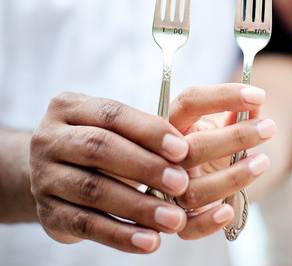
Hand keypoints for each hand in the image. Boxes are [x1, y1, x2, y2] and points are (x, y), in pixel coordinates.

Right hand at [30, 92, 191, 253]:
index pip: (112, 114)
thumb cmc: (102, 148)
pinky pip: (86, 225)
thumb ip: (145, 137)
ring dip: (138, 207)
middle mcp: (50, 139)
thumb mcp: (117, 132)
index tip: (182, 150)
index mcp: (69, 108)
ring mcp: (43, 177)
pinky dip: (121, 235)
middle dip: (145, 167)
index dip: (149, 132)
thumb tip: (183, 153)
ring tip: (173, 220)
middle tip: (181, 184)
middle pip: (99, 148)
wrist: (58, 175)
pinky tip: (149, 241)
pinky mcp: (47, 213)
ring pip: (93, 190)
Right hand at [168, 84, 275, 239]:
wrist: (217, 167)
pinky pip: (186, 227)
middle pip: (190, 147)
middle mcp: (166, 154)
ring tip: (263, 162)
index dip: (223, 97)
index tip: (258, 95)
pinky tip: (228, 212)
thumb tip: (255, 103)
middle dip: (233, 138)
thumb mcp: (226, 123)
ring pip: (191, 189)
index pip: (190, 103)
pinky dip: (207, 222)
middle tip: (268, 128)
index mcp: (174, 123)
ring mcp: (169, 188)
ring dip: (232, 177)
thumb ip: (239, 112)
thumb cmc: (221, 140)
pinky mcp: (177, 217)